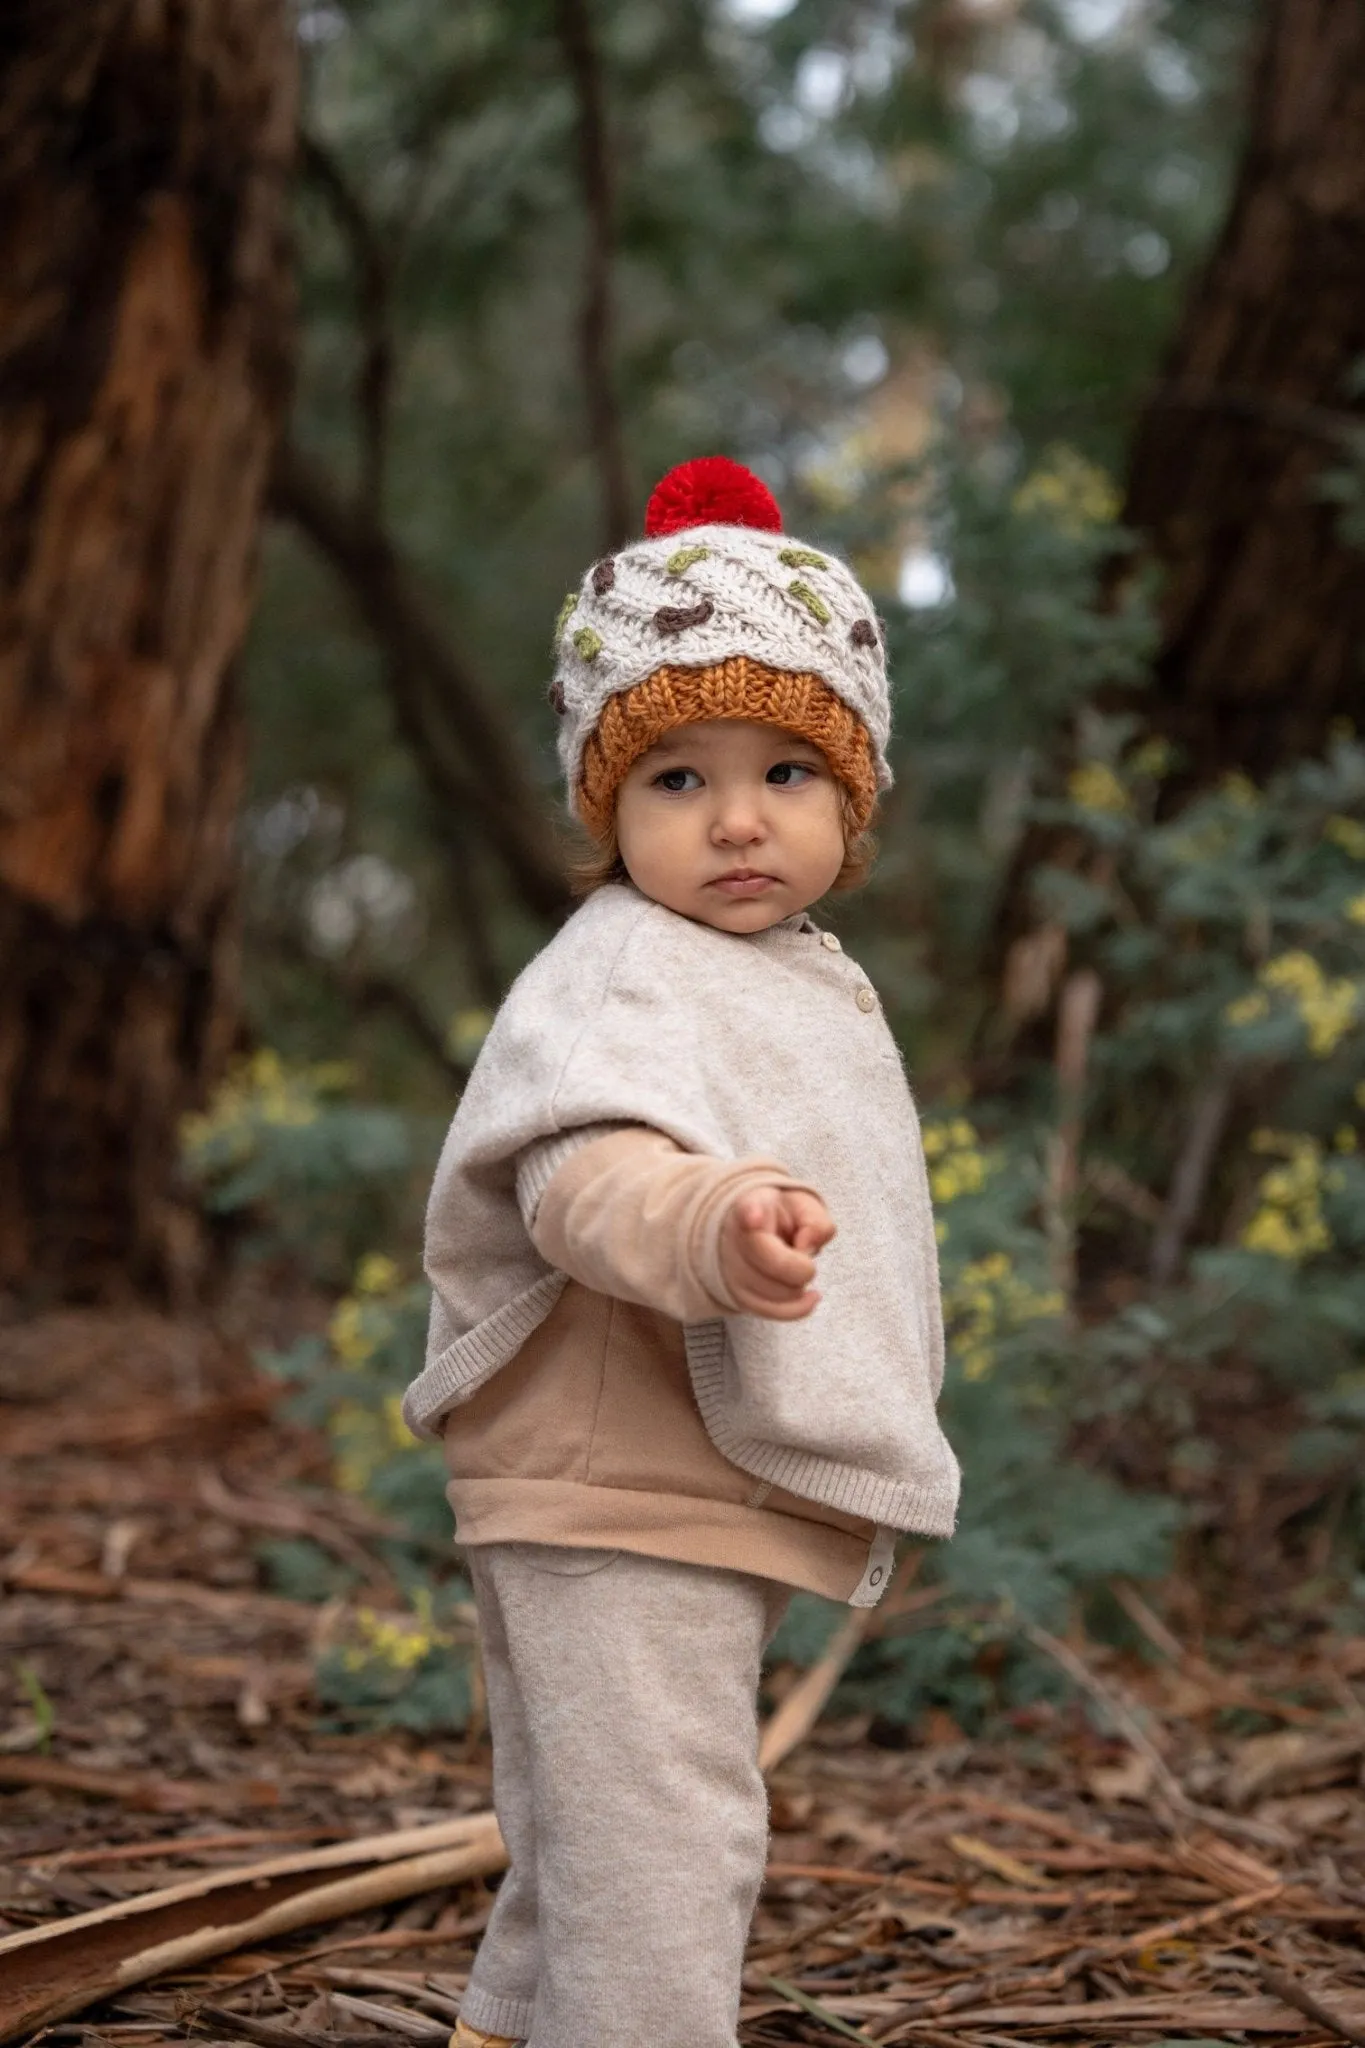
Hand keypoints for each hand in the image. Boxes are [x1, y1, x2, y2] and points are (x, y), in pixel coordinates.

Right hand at [718, 1186, 835, 1320]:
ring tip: (796, 1267)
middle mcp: (735, 1242)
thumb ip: (815, 1221)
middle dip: (803, 1265)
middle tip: (802, 1253)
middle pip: (777, 1265)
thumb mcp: (802, 1205)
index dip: (750, 1217)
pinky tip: (810, 1296)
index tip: (754, 1216)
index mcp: (750, 1208)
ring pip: (779, 1294)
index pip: (747, 1214)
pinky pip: (774, 1312)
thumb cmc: (779, 1216)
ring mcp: (733, 1272)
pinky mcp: (739, 1297)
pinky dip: (799, 1307)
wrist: (750, 1230)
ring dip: (799, 1285)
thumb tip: (807, 1247)